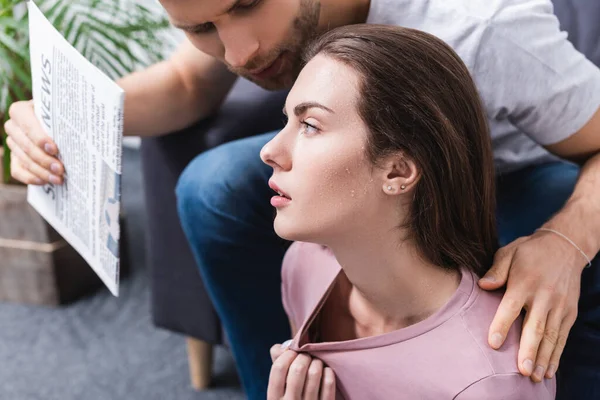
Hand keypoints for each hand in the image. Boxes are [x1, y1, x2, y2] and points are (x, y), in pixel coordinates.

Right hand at [4, 100, 63, 184]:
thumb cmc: (62, 117)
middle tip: (60, 169)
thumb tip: (84, 129)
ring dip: (41, 171)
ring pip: (23, 160)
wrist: (58, 126)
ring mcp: (13, 143)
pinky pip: (18, 171)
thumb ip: (66, 119)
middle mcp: (13, 127)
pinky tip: (45, 182)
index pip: (26, 124)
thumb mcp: (63, 114)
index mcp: (21, 111)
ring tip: (58, 178)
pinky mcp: (14, 158)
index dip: (39, 138)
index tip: (54, 150)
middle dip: (44, 159)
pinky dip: (31, 178)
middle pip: (25, 145)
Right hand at [268, 341, 335, 399]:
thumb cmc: (291, 399)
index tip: (293, 351)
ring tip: (316, 362)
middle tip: (307, 356)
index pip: (278, 368)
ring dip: (317, 362)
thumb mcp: (280, 389)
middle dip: (304, 356)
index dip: (286, 354)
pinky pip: (328, 383)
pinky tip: (326, 371)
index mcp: (274, 398)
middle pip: (297, 369)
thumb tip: (282, 347)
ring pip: (314, 373)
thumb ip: (278, 367)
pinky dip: (328, 372)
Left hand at [479, 232, 583, 382]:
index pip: (511, 306)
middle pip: (535, 326)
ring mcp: (559, 305)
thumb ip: (496, 270)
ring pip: (551, 336)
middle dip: (529, 350)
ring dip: (543, 358)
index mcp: (524, 281)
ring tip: (535, 377)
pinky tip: (550, 370)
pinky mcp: (569, 311)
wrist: (565, 246)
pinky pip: (563, 336)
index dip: (502, 325)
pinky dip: (556, 354)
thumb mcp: (509, 252)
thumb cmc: (529, 251)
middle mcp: (544, 296)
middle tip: (522, 371)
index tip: (493, 343)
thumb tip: (483, 285)